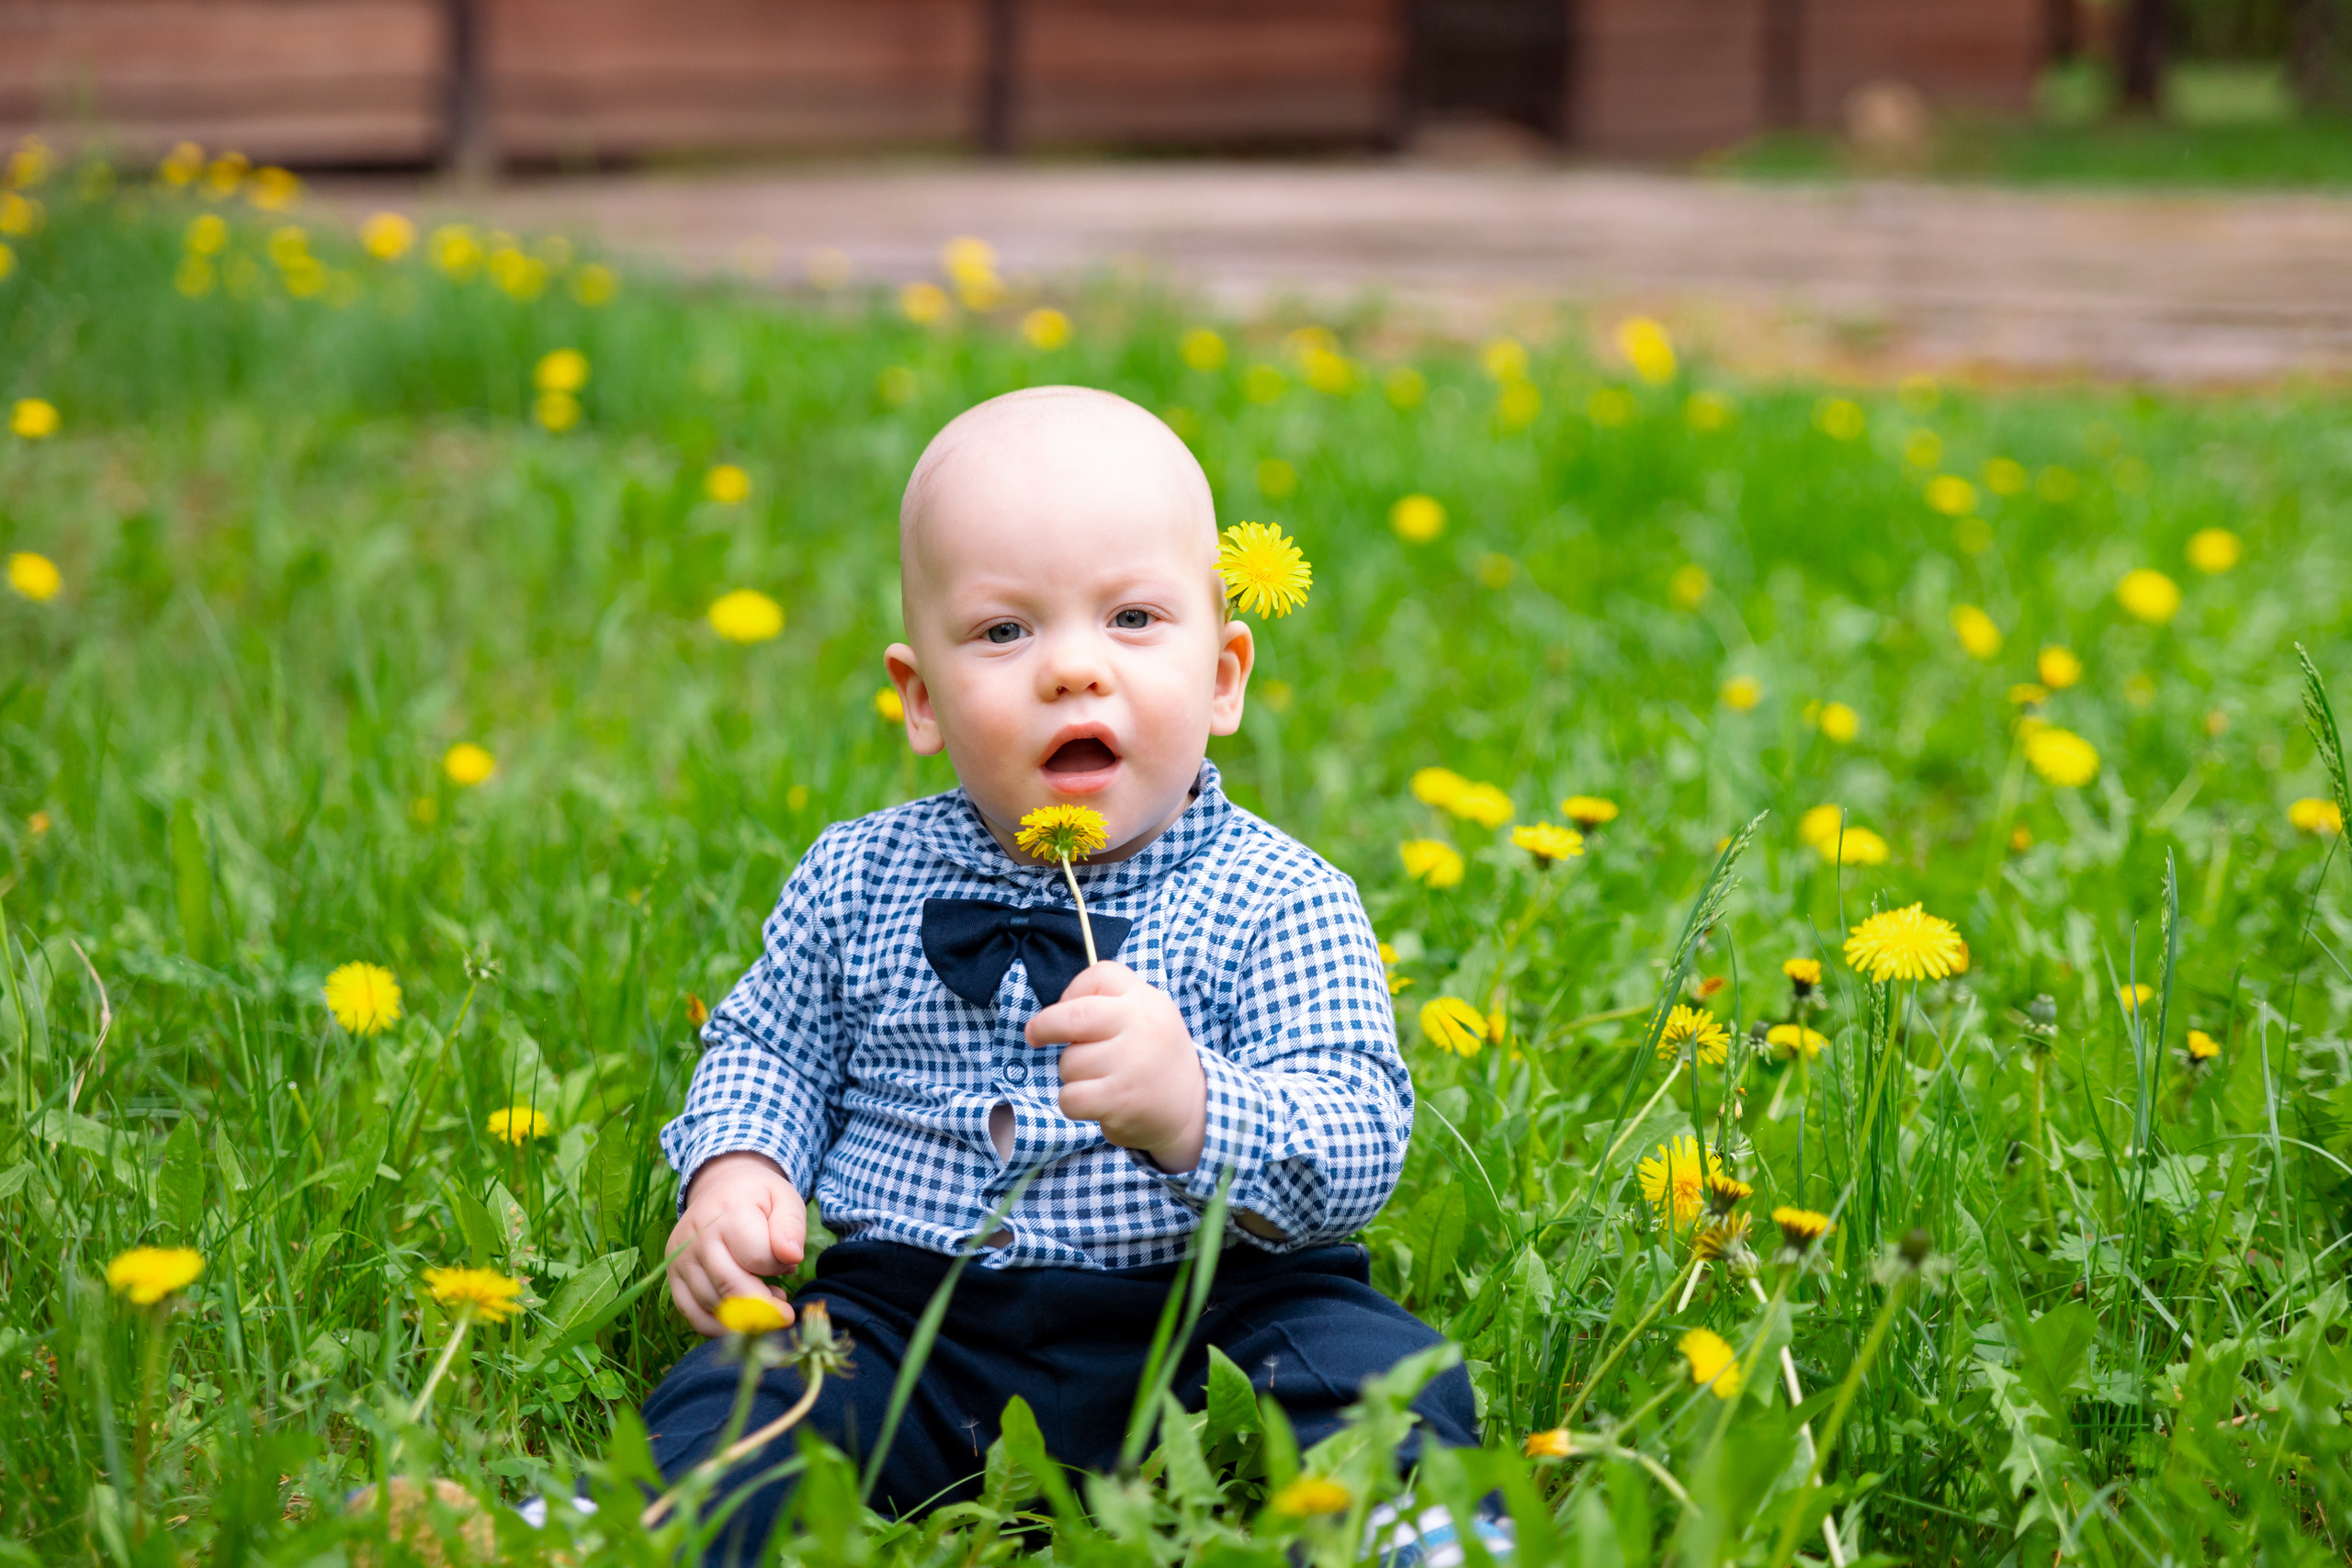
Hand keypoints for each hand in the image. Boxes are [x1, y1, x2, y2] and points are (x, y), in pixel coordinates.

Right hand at [666, 1151, 804, 1336]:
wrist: (720, 1191)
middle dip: (764, 1308)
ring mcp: (681, 1259)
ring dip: (744, 1316)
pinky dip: (718, 1327)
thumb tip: (792, 1257)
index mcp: (729, 1212)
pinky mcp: (673, 1278)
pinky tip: (742, 1320)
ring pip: (712, 1304)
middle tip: (785, 1315)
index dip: (779, 1266)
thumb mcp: (784, 1199)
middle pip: (731, 1286)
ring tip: (766, 1302)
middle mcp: (698, 1236)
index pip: (757, 1256)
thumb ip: (791, 1227)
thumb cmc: (758, 1200)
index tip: (788, 1262)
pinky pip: (692, 1315)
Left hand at [1026, 960, 1206, 1172]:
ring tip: (1100, 1079)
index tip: (1066, 1007)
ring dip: (1072, 1075)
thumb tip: (1050, 1013)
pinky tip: (1095, 1102)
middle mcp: (1141, 1025)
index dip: (1073, 990)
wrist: (1193, 1108)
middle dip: (1045, 1026)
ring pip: (1068, 1062)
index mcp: (1146, 1000)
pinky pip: (1070, 1096)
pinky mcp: (1119, 1098)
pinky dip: (1073, 1102)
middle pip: (1071, 1015)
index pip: (1099, 975)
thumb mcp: (1146, 1016)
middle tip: (1035, 1035)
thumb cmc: (1154, 1057)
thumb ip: (1108, 1004)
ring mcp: (1131, 1063)